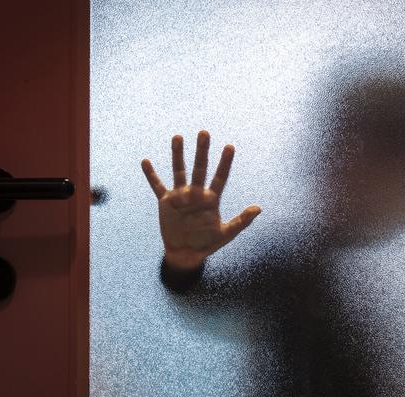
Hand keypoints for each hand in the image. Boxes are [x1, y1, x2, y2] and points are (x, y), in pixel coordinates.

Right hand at [142, 130, 261, 270]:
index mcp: (211, 199)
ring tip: (178, 137)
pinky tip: (146, 161)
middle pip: (200, 168)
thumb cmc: (207, 243)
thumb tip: (258, 208)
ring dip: (178, 155)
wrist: (186, 253)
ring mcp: (181, 196)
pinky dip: (151, 175)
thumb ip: (241, 221)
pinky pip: (157, 186)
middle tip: (204, 133)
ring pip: (179, 171)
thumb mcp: (226, 233)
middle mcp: (196, 193)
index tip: (230, 147)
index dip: (225, 163)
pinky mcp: (166, 202)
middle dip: (202, 151)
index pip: (220, 177)